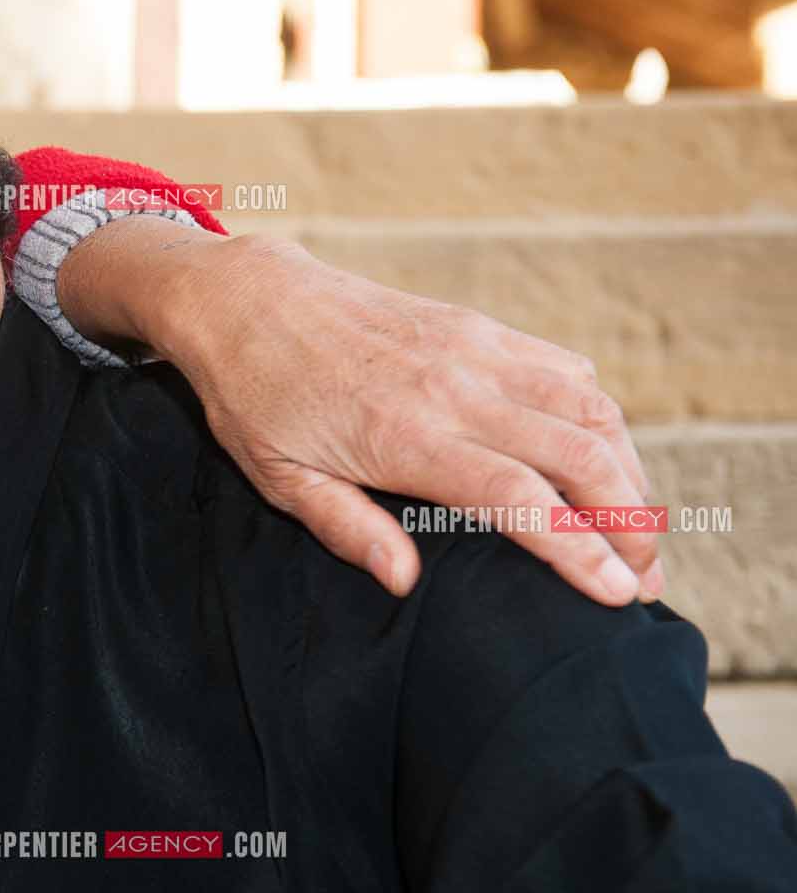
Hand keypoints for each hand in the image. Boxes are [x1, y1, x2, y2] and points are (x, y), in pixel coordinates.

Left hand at [149, 233, 659, 607]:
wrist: (247, 298)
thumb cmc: (254, 396)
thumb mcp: (278, 476)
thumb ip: (345, 529)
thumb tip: (404, 582)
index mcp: (404, 436)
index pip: (519, 498)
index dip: (580, 549)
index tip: (619, 594)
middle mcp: (453, 388)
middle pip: (579, 455)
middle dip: (630, 521)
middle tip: (645, 577)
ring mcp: (473, 349)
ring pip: (589, 408)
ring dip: (630, 470)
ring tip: (639, 528)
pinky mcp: (478, 327)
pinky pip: (565, 370)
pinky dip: (601, 418)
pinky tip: (606, 459)